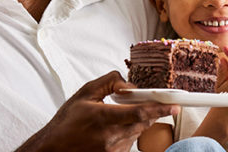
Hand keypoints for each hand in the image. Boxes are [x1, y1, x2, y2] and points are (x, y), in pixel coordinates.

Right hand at [16, 71, 177, 151]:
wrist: (52, 148)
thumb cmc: (67, 122)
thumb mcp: (85, 94)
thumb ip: (109, 82)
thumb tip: (129, 84)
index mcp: (103, 117)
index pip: (140, 112)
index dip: (160, 108)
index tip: (175, 105)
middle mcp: (110, 136)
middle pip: (143, 122)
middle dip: (153, 112)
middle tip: (157, 103)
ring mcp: (112, 150)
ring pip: (138, 132)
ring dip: (139, 122)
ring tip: (122, 116)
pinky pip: (130, 142)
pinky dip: (129, 133)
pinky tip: (115, 128)